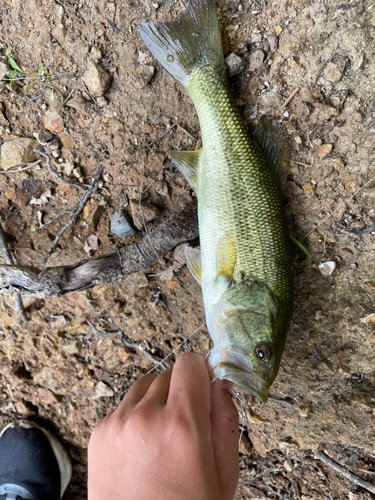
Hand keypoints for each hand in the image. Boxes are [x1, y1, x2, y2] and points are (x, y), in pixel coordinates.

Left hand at [88, 353, 238, 499]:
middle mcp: (145, 417)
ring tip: (162, 435)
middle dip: (181, 390)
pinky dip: (136, 415)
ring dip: (157, 400)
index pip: (190, 364)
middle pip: (168, 373)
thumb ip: (226, 421)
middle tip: (186, 422)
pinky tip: (142, 446)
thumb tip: (221, 386)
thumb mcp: (223, 476)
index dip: (201, 373)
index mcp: (182, 426)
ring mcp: (117, 424)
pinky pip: (124, 405)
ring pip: (145, 385)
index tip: (204, 385)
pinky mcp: (99, 433)